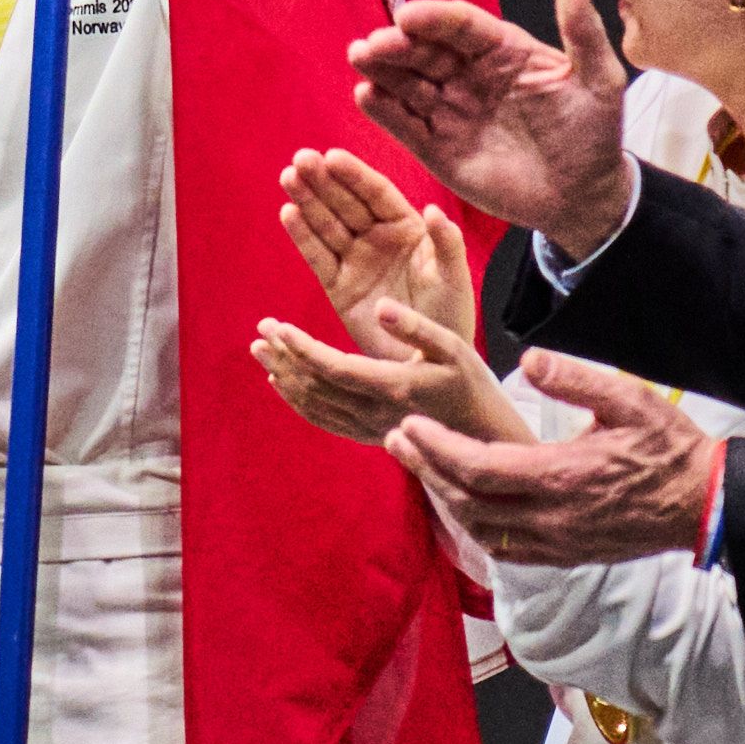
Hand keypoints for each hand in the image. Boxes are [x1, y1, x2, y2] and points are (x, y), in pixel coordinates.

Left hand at [252, 295, 525, 448]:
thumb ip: (415, 327)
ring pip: (315, 404)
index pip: (335, 368)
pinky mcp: (369, 434)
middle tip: (260, 330)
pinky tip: (281, 383)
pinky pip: (325, 420)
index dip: (302, 348)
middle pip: (317, 385)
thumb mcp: (453, 348)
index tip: (276, 326)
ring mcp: (369, 427)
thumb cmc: (472, 384)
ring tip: (260, 350)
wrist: (484, 436)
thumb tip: (381, 307)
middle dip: (285, 356)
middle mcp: (375, 411)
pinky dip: (298, 402)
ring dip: (285, 376)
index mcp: (394, 385)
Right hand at [276, 146, 477, 350]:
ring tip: (288, 178)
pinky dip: (302, 236)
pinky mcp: (337, 286)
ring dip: (307, 200)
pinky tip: (288, 213)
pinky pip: (317, 257)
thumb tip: (433, 209)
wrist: (429, 365)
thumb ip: (447, 244)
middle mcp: (378, 239)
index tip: (332, 156)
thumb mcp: (455, 279)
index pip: (377, 194)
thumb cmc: (450, 318)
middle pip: (346, 203)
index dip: (355, 175)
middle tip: (300, 159)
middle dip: (323, 180)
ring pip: (327, 224)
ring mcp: (355, 261)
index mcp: (408, 229)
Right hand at [349, 0, 637, 263]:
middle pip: (425, 51)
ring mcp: (449, 109)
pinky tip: (365, 95)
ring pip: (407, 82)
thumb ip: (583, 33)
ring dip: (381, 69)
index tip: (409, 15)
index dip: (435, 18)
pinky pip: (404, 124)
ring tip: (360, 57)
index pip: (462, 26)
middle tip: (373, 43)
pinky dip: (382, 110)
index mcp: (502, 51)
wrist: (583, 197)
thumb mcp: (599, 80)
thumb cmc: (594, 134)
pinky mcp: (435, 146)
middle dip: (397, 44)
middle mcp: (468, 74)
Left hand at [385, 354, 718, 563]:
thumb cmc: (671, 449)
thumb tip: (529, 359)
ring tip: (421, 466)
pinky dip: (476, 527)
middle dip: (425, 470)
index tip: (408, 424)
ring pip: (482, 530)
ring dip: (445, 499)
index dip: (435, 448)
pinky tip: (463, 504)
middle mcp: (552, 517)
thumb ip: (575, 378)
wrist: (709, 506)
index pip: (476, 467)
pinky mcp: (569, 555)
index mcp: (560, 476)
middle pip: (467, 502)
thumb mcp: (630, 400)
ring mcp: (560, 543)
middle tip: (398, 440)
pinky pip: (508, 549)